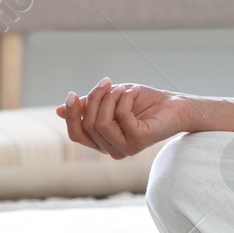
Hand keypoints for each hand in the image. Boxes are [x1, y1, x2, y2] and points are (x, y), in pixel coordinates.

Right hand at [56, 78, 187, 158]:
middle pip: (88, 124)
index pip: (76, 133)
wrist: (175, 104)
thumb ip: (87, 106)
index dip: (71, 114)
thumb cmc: (143, 102)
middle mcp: (112, 150)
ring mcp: (126, 148)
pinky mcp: (139, 141)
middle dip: (95, 98)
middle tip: (108, 82)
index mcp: (102, 141)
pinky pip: (121, 116)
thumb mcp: (110, 100)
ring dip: (111, 98)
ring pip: (102, 122)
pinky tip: (135, 91)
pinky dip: (126, 98)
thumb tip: (58, 110)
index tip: (72, 93)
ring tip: (124, 88)